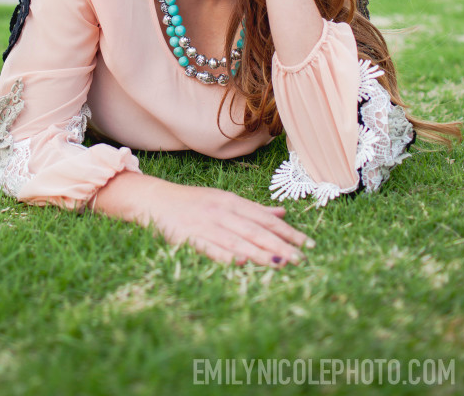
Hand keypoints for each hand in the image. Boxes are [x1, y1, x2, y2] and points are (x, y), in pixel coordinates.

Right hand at [146, 180, 311, 265]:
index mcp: (232, 202)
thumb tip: (282, 214)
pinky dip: (225, 255)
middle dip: (280, 244)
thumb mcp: (224, 201)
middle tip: (301, 259)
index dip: (287, 231)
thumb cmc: (194, 203)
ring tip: (281, 263)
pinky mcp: (189, 238)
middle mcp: (222, 212)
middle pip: (255, 231)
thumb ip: (254, 210)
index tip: (307, 243)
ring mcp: (206, 225)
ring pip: (238, 240)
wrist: (156, 200)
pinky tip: (240, 262)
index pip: (265, 219)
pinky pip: (210, 248)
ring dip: (260, 253)